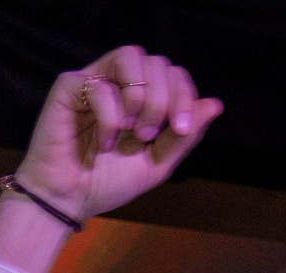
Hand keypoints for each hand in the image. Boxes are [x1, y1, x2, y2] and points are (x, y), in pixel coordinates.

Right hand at [16, 49, 222, 222]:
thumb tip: (216, 104)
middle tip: (147, 136)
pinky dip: (109, 118)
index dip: (184, 95)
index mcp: (141, 97)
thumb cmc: (108, 182)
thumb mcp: (156, 164)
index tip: (182, 130)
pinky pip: (100, 85)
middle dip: (163, 101)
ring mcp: (94, 79)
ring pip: (131, 57)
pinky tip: (103, 143)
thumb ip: (184, 136)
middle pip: (157, 62)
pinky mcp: (69, 86)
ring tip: (131, 130)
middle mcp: (119, 82)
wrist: (70, 201)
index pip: (173, 73)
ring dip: (140, 97)